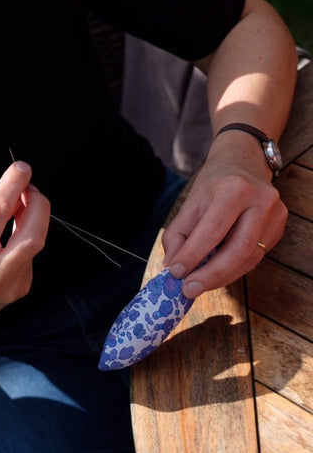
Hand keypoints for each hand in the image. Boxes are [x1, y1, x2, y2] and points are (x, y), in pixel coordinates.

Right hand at [0, 162, 49, 326]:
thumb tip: (17, 193)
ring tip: (18, 211)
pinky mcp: (19, 290)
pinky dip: (24, 241)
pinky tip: (9, 244)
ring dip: (31, 220)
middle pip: (34, 234)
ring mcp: (8, 287)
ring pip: (35, 243)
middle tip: (28, 190)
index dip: (12, 186)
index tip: (21, 169)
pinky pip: (29, 256)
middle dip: (37, 204)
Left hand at [162, 133, 285, 296]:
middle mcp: (261, 201)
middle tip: (188, 290)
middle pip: (238, 249)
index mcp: (234, 189)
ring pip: (249, 258)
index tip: (175, 273)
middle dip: (211, 275)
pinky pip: (255, 257)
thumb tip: (173, 269)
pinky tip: (216, 274)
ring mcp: (275, 214)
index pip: (213, 230)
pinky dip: (233, 270)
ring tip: (198, 285)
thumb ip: (178, 236)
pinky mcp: (279, 227)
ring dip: (221, 277)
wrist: (244, 163)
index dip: (193, 255)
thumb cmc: (214, 184)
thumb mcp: (190, 203)